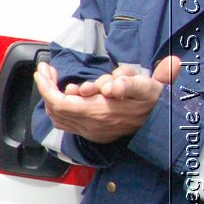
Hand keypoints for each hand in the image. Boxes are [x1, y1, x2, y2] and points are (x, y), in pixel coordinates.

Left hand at [35, 56, 180, 143]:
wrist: (161, 120)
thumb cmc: (150, 98)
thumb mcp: (146, 86)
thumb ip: (130, 82)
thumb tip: (112, 86)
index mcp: (100, 112)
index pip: (60, 103)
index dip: (46, 87)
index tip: (42, 70)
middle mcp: (91, 125)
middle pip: (54, 109)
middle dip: (46, 87)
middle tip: (45, 69)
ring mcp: (90, 132)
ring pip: (57, 117)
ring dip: (50, 97)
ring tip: (52, 78)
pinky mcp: (92, 133)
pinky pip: (65, 123)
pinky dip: (58, 107)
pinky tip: (64, 93)